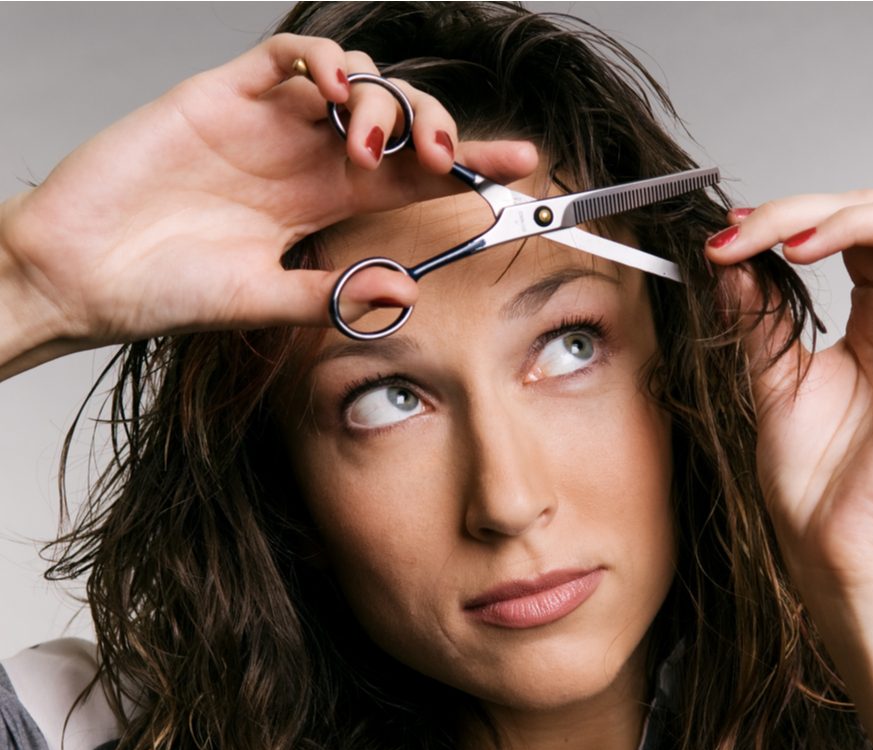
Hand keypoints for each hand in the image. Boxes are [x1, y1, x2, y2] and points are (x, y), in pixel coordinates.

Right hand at [0, 33, 535, 351]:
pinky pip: (286, 54)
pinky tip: (331, 90)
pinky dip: (321, 60)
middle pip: (397, 120)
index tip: (521, 164)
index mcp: (322, 207)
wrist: (80, 276)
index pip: (411, 177)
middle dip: (435, 124)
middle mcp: (305, 160)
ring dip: (381, 98)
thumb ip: (329, 295)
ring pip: (353, 80)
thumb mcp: (260, 302)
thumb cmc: (162, 291)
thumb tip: (403, 292)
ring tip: (368, 143)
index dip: (468, 165)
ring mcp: (266, 125)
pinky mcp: (220, 94)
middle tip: (447, 152)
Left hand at [706, 191, 872, 603]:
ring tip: (792, 244)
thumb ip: (760, 315)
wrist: (827, 543)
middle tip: (743, 234)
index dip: (788, 217)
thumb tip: (731, 256)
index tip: (726, 235)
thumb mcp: (771, 376)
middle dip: (804, 210)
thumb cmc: (811, 475)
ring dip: (856, 218)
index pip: (847, 231)